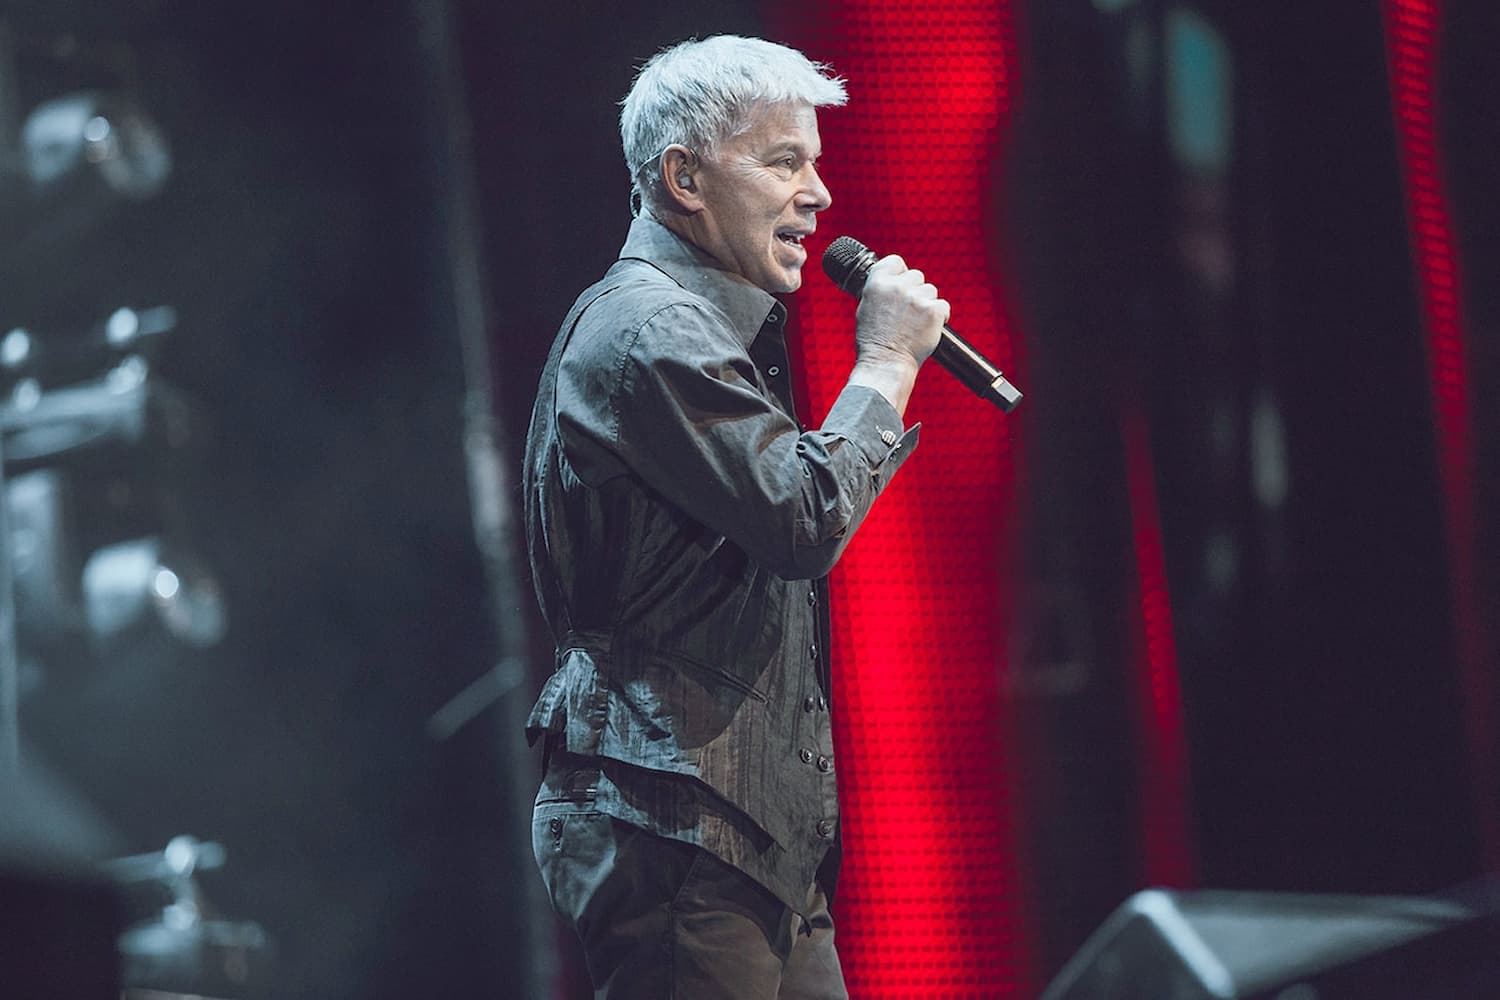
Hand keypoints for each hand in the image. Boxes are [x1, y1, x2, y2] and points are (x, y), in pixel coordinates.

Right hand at [852, 254, 948, 371]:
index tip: (901, 283)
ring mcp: (916, 298)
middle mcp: (896, 287)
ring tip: (916, 324)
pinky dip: (939, 317)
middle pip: (917, 276)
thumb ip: (880, 291)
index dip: (900, 272)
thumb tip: (893, 281)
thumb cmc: (874, 342)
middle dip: (915, 291)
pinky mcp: (933, 311)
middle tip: (909, 312)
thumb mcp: (866, 308)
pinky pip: (943, 306)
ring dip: (927, 304)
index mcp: (877, 283)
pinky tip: (927, 329)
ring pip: (931, 290)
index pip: (895, 262)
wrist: (885, 363)